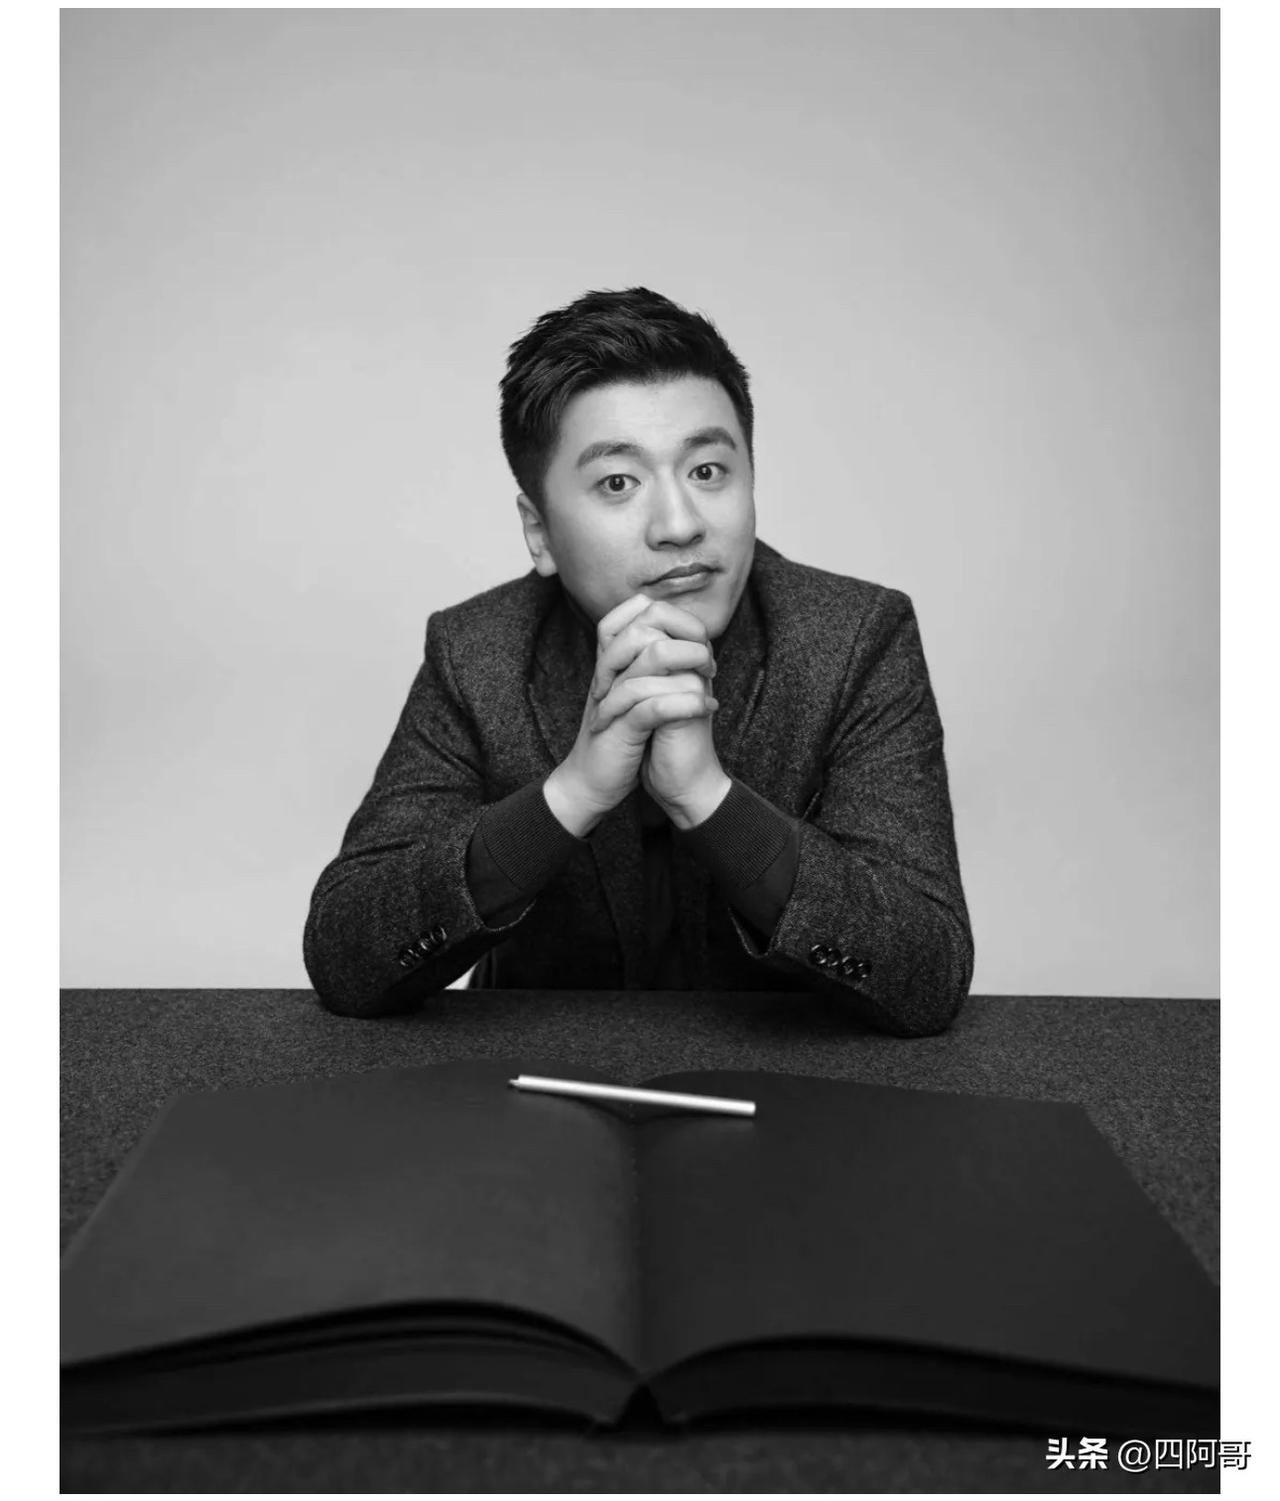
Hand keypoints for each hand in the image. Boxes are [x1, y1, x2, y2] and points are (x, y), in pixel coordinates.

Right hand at [544, 594, 718, 836]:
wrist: (591, 784)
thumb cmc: (618, 739)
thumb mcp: (634, 695)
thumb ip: (651, 666)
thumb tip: (688, 639)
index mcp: (612, 660)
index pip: (636, 609)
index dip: (675, 615)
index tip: (700, 640)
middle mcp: (609, 671)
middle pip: (646, 624)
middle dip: (688, 636)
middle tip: (708, 663)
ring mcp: (613, 697)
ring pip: (654, 656)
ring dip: (693, 664)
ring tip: (710, 681)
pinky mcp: (621, 728)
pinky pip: (654, 704)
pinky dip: (687, 703)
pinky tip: (707, 708)